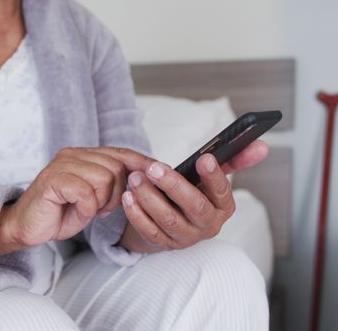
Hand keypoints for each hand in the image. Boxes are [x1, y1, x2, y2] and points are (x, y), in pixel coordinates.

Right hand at [0, 147, 154, 255]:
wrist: (27, 227)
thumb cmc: (60, 213)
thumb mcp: (94, 198)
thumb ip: (112, 184)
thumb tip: (144, 177)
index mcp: (83, 155)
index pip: (120, 152)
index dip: (142, 163)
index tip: (161, 172)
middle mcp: (72, 154)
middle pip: (116, 167)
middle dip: (117, 193)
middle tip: (103, 209)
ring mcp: (61, 165)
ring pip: (104, 178)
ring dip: (102, 202)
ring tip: (90, 210)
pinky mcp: (52, 180)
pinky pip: (85, 193)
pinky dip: (86, 208)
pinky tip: (77, 212)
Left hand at [119, 140, 268, 252]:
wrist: (170, 221)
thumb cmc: (193, 192)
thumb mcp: (211, 177)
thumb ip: (234, 159)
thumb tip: (262, 145)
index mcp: (224, 207)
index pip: (222, 192)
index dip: (215, 176)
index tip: (204, 158)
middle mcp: (208, 225)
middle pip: (194, 207)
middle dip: (174, 186)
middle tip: (154, 168)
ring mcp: (185, 237)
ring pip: (168, 219)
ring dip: (149, 198)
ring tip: (135, 179)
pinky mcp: (163, 244)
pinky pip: (149, 231)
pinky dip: (136, 214)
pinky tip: (127, 196)